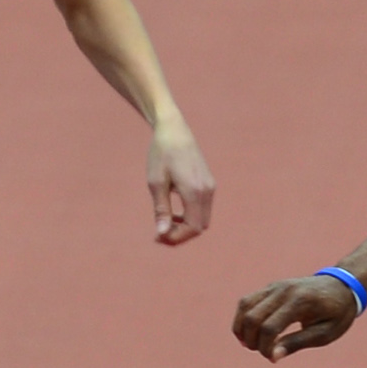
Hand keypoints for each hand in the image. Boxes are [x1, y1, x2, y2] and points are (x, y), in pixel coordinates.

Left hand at [149, 119, 214, 244]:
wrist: (173, 129)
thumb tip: (162, 234)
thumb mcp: (156, 183)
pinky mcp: (208, 183)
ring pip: (202, 219)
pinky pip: (203, 209)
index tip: (157, 237)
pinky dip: (190, 216)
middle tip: (159, 234)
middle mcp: (207, 190)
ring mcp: (210, 187)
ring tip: (164, 224)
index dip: (176, 238)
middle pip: (200, 227)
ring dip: (185, 226)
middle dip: (180, 235)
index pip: (193, 227)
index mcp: (195, 191)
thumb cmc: (161, 154)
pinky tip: (173, 213)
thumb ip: (161, 210)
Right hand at [232, 272, 361, 361]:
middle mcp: (284, 291)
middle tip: (263, 353)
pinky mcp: (271, 287)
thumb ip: (298, 343)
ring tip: (251, 344)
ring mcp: (275, 286)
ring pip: (245, 306)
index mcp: (300, 302)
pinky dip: (243, 318)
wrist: (343, 286)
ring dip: (242, 329)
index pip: (270, 328)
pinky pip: (248, 301)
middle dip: (252, 340)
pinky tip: (249, 333)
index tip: (272, 358)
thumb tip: (272, 356)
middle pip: (253, 317)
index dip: (265, 347)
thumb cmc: (337, 313)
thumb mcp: (325, 333)